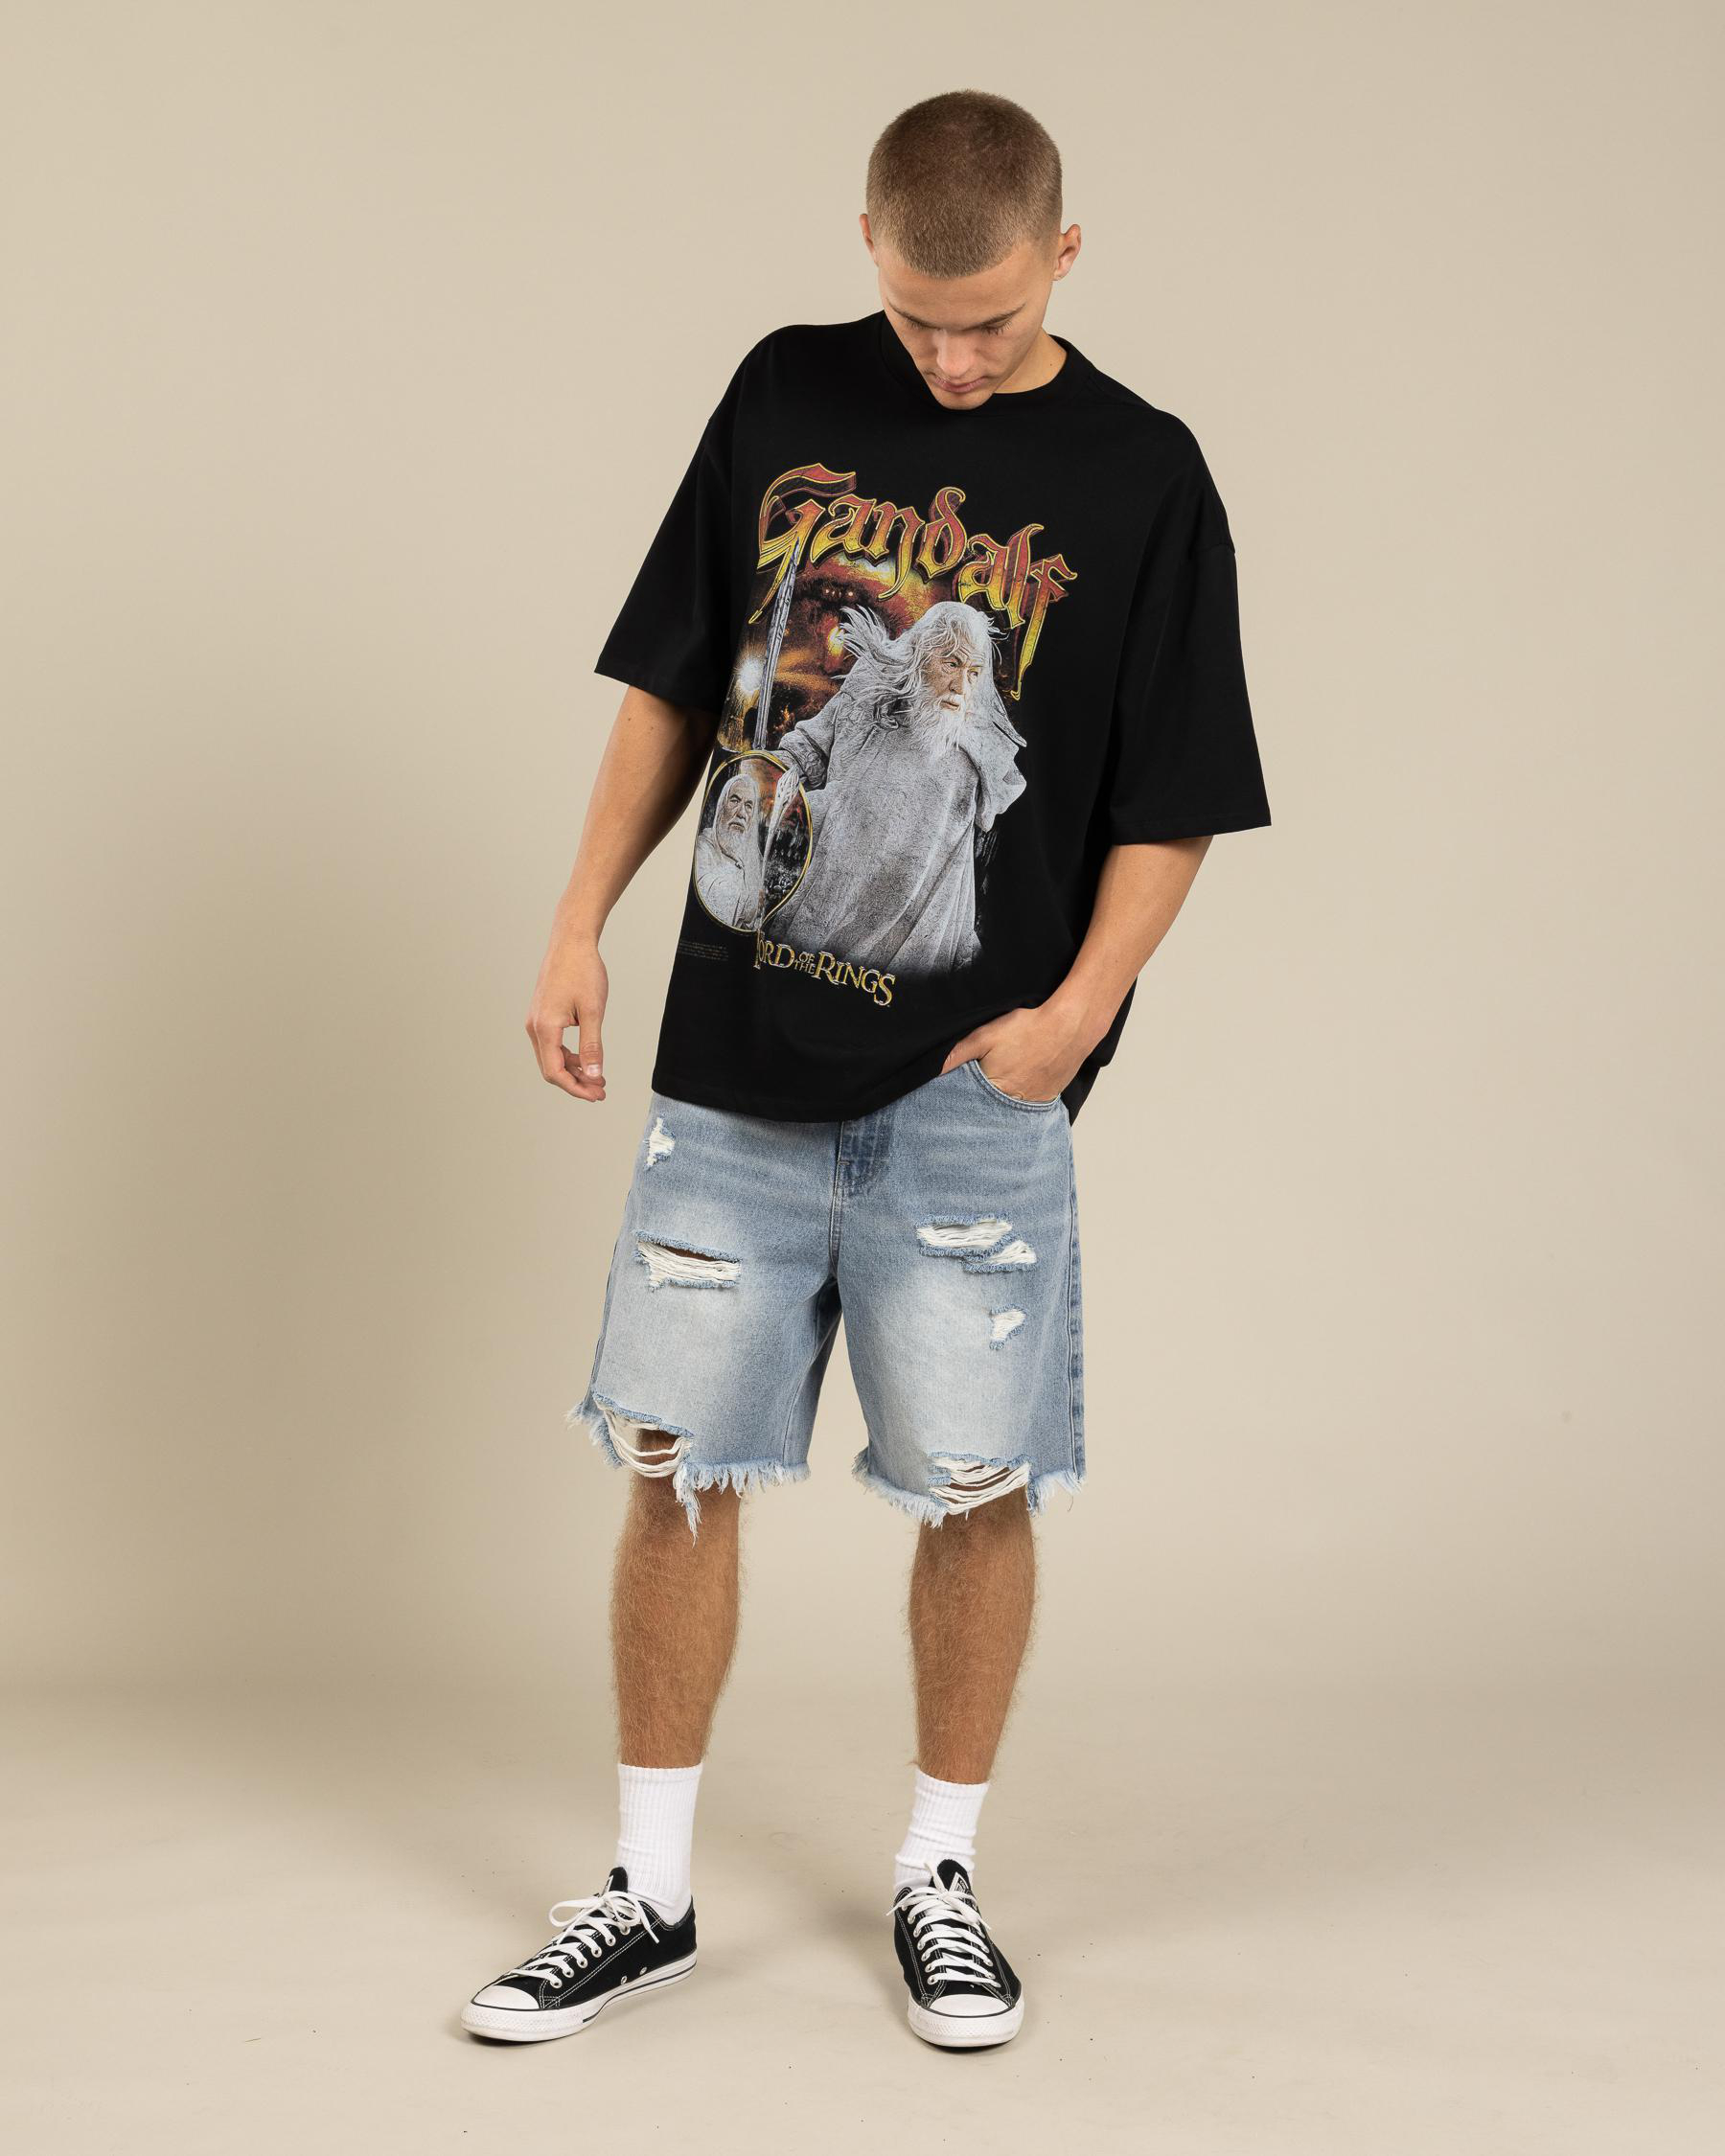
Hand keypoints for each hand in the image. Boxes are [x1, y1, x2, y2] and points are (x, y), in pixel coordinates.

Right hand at [526, 938, 607, 1101]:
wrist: (571, 942)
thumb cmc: (582, 971)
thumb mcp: (593, 1011)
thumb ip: (592, 1046)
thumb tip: (594, 1076)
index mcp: (545, 1028)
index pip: (555, 1072)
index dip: (576, 1089)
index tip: (597, 1095)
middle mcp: (535, 1027)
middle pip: (551, 1068)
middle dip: (576, 1083)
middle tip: (600, 1090)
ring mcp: (536, 1020)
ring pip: (551, 1057)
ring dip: (573, 1070)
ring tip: (597, 1076)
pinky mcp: (542, 1015)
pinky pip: (551, 1044)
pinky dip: (568, 1055)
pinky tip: (586, 1057)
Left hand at [940, 1002, 1091, 1103]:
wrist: (1070, 1026)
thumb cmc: (1028, 1028)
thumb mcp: (986, 1036)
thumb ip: (958, 1053)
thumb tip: (933, 1069)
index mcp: (994, 1089)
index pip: (969, 1102)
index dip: (961, 1099)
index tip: (952, 1100)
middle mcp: (1014, 1102)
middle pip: (989, 1109)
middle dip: (979, 1105)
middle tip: (978, 1093)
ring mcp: (1033, 1103)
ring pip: (1009, 1109)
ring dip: (1001, 1104)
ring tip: (997, 1091)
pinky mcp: (1048, 1098)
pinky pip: (1029, 1106)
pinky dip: (1020, 1100)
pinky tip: (1018, 1088)